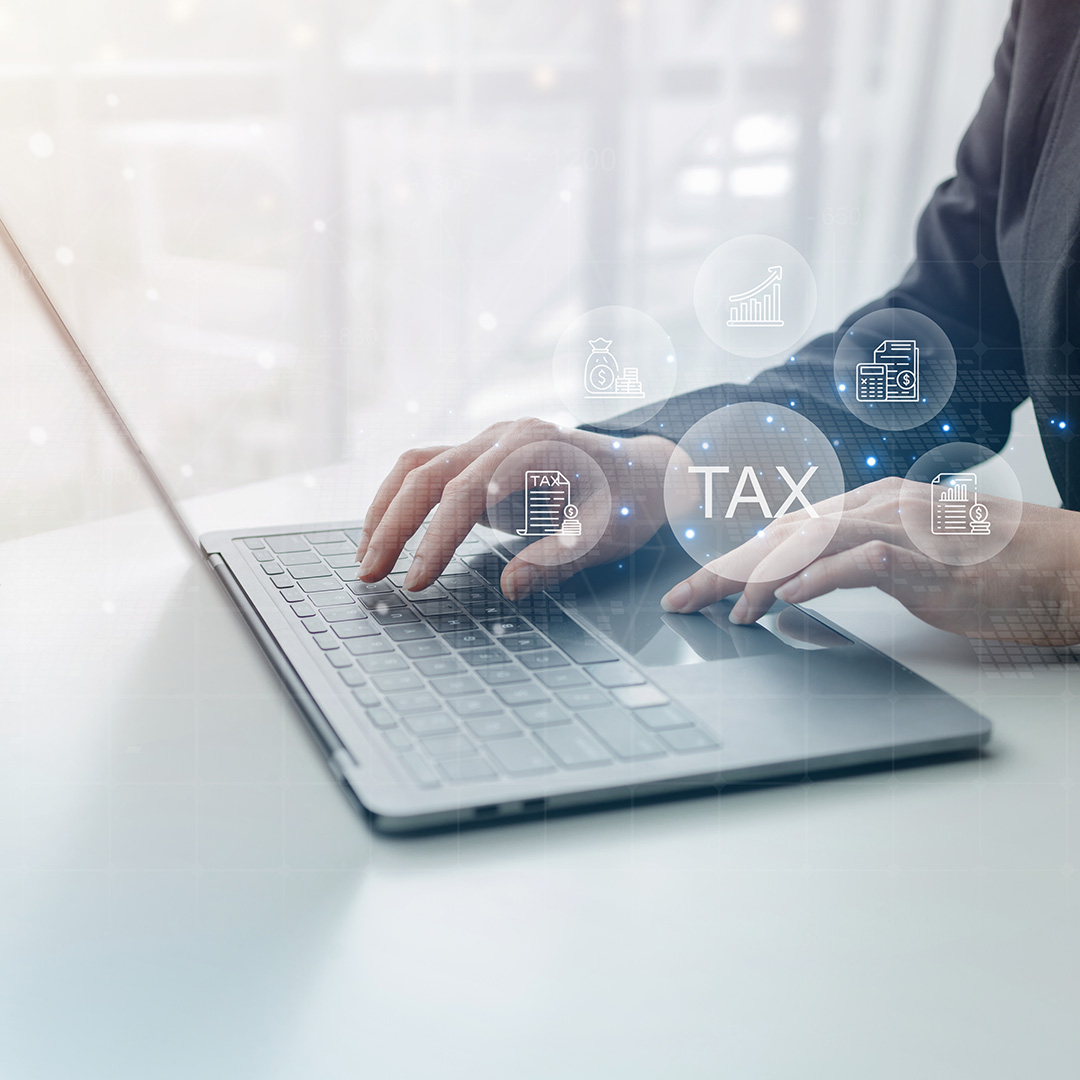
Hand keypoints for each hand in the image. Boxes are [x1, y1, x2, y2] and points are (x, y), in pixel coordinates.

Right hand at [355, 418, 675, 599]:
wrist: (644, 471)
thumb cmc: (629, 505)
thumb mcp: (604, 537)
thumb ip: (557, 558)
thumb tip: (511, 586)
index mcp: (533, 449)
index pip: (465, 495)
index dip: (435, 541)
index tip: (417, 583)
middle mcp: (503, 435)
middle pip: (427, 473)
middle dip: (392, 526)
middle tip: (369, 575)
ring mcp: (489, 439)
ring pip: (416, 465)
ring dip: (384, 510)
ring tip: (365, 558)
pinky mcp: (481, 454)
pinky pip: (427, 469)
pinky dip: (400, 500)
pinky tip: (385, 534)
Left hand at [660, 476, 1079, 645]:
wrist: (1064, 565)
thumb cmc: (988, 563)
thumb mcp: (906, 555)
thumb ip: (854, 554)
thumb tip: (800, 566)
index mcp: (866, 506)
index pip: (780, 531)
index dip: (730, 560)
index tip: (693, 589)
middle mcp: (875, 507)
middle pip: (780, 534)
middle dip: (723, 568)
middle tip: (680, 600)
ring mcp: (901, 528)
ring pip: (809, 543)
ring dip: (760, 578)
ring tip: (725, 610)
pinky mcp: (927, 558)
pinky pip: (861, 563)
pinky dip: (818, 578)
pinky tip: (786, 599)